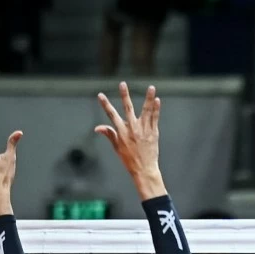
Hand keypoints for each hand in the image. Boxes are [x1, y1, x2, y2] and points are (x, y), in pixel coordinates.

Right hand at [95, 82, 164, 198]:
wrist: (144, 169)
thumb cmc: (129, 159)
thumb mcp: (117, 147)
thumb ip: (109, 134)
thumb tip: (97, 127)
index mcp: (121, 132)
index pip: (111, 115)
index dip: (105, 105)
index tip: (100, 95)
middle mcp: (132, 129)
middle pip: (128, 108)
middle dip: (124, 95)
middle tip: (122, 84)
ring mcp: (144, 130)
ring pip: (146, 110)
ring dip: (148, 98)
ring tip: (151, 87)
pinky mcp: (153, 132)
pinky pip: (154, 118)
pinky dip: (156, 109)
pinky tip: (157, 100)